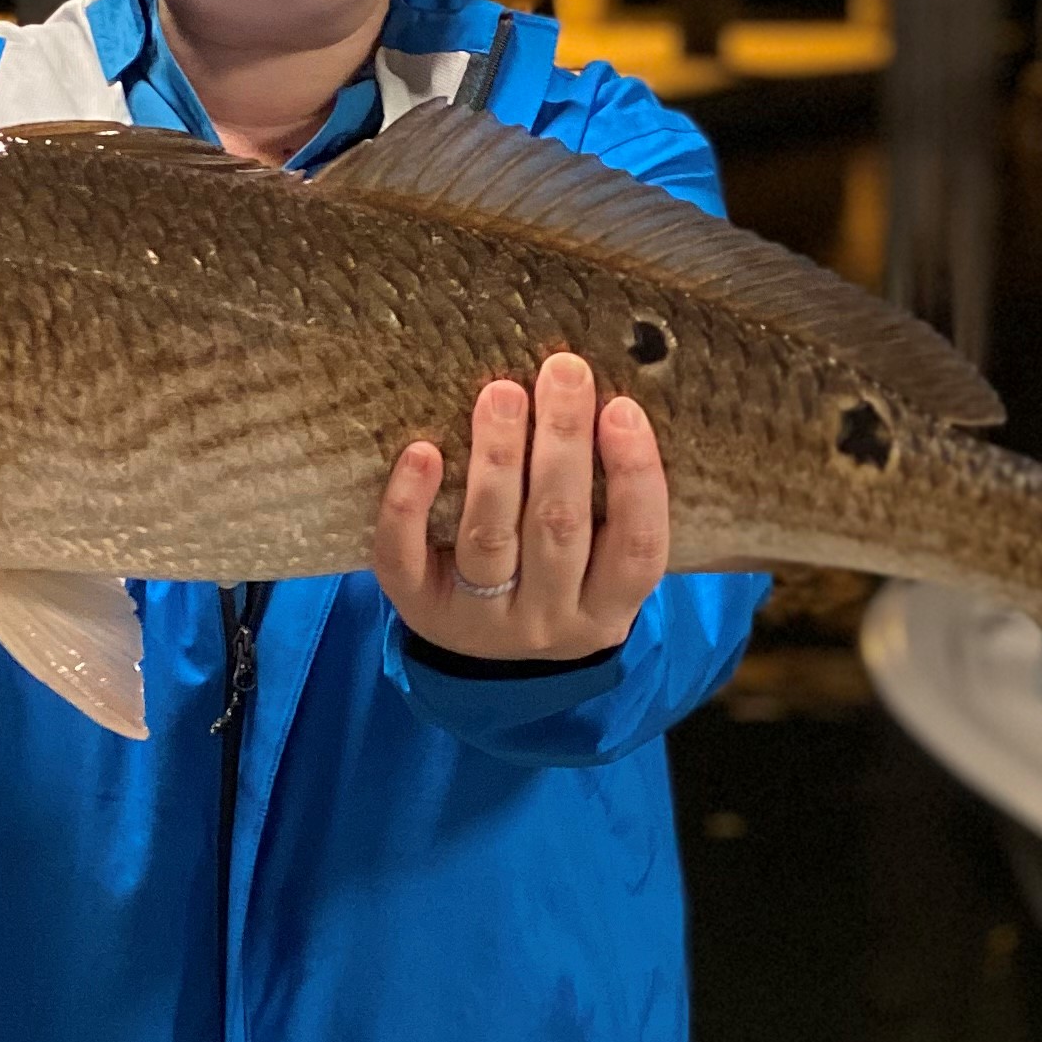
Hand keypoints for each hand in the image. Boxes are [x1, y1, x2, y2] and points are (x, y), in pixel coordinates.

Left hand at [376, 352, 669, 665]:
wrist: (494, 670)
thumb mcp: (601, 566)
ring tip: (502, 394)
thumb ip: (612, 508)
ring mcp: (479, 619)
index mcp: (606, 608)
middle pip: (558, 527)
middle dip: (562, 443)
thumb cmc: (560, 582)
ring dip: (498, 460)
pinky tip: (421, 452)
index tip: (622, 408)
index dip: (635, 477)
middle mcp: (548, 619)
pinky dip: (410, 504)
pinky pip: (406, 556)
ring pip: (489, 536)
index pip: (635, 546)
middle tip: (562, 371)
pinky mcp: (419, 607)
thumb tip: (611, 400)